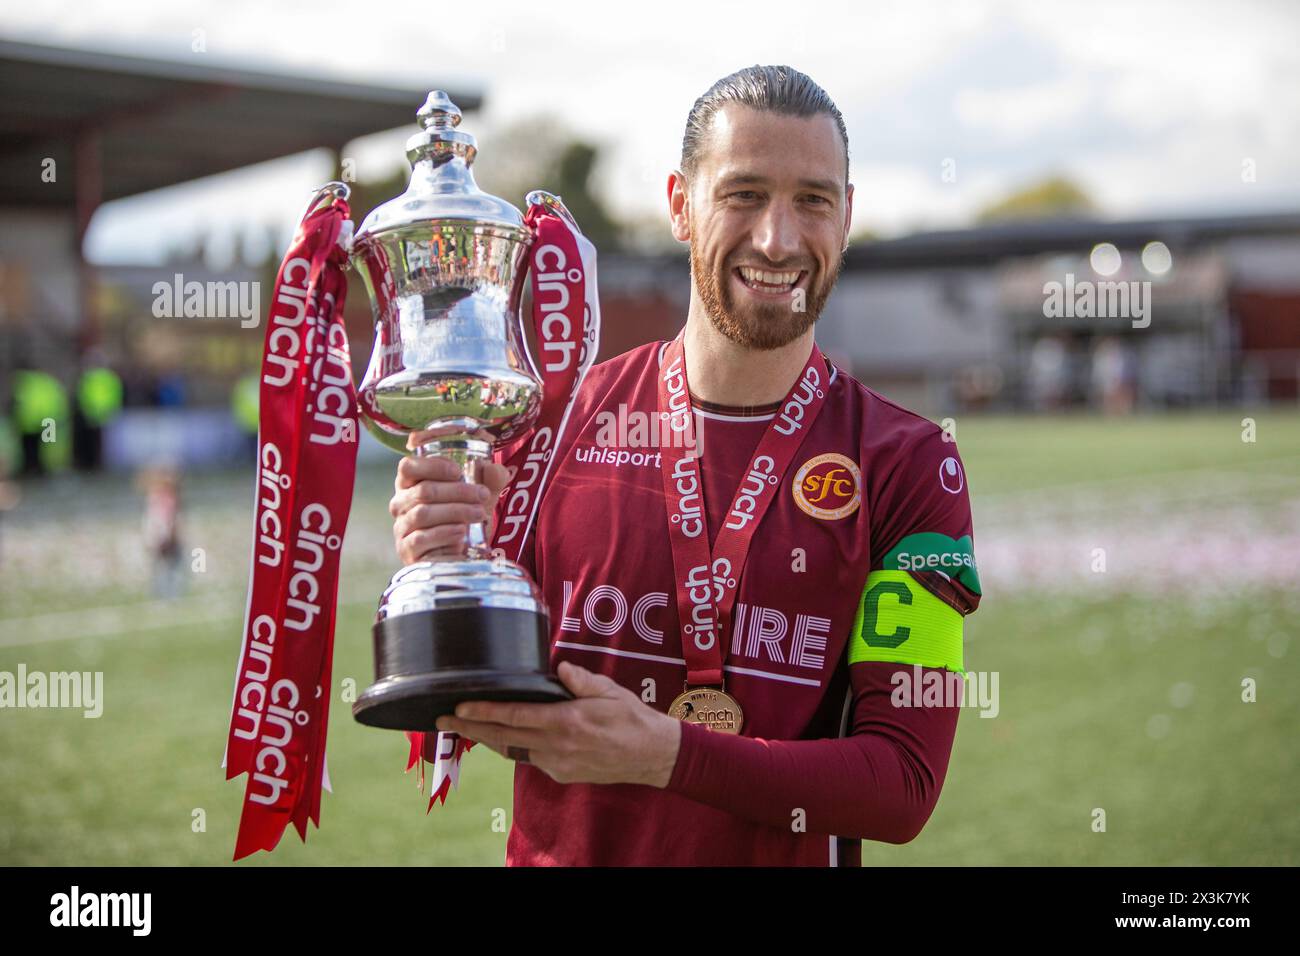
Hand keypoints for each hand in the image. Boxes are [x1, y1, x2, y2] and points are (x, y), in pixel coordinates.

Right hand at [389, 431, 510, 564]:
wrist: (458, 558)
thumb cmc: (462, 520)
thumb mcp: (477, 499)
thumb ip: (489, 481)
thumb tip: (494, 468)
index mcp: (411, 485)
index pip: (408, 467)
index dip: (431, 465)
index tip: (458, 471)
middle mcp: (400, 504)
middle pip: (423, 490)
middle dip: (457, 491)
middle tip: (482, 494)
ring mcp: (401, 527)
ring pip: (423, 513)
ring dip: (455, 511)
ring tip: (480, 514)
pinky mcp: (406, 549)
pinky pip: (421, 538)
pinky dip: (443, 533)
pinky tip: (461, 532)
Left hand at [435, 661, 682, 787]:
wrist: (652, 756)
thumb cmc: (632, 719)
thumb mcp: (608, 691)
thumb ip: (580, 679)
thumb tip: (559, 668)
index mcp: (565, 722)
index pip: (513, 716)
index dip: (483, 713)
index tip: (459, 708)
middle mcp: (556, 746)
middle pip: (502, 738)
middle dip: (470, 729)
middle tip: (442, 722)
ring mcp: (557, 763)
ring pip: (512, 750)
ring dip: (487, 740)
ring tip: (464, 729)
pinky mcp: (561, 774)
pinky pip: (529, 759)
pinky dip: (512, 747)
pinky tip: (503, 737)